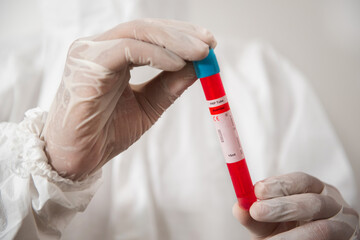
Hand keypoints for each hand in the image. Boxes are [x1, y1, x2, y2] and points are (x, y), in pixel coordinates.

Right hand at [42, 19, 215, 179]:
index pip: (149, 34)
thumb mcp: (149, 106)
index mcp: (113, 55)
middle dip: (181, 34)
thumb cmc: (107, 132)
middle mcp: (99, 48)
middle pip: (145, 28)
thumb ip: (170, 85)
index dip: (180, 35)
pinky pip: (125, 50)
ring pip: (136, 32)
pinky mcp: (85, 65)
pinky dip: (154, 55)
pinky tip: (176, 64)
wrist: (77, 158)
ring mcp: (90, 53)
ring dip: (173, 41)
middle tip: (209, 44)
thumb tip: (199, 66)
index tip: (208, 44)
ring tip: (200, 53)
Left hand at [233, 172, 358, 239]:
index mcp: (313, 190)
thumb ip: (254, 215)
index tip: (257, 190)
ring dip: (293, 236)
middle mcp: (332, 204)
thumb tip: (238, 208)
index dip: (279, 184)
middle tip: (257, 211)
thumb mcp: (267, 222)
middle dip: (282, 207)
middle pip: (313, 201)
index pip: (301, 180)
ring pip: (322, 229)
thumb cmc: (286, 230)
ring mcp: (344, 226)